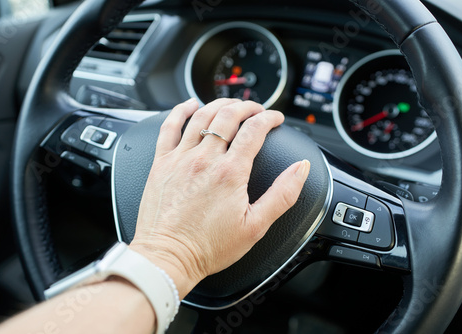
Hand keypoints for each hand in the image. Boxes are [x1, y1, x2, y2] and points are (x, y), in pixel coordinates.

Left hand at [129, 98, 309, 297]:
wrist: (167, 257)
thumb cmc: (208, 246)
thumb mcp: (255, 226)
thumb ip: (282, 194)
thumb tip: (300, 169)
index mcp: (230, 172)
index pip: (254, 130)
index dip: (269, 118)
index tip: (275, 119)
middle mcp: (204, 159)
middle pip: (228, 116)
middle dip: (247, 106)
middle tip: (256, 109)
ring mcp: (180, 159)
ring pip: (201, 116)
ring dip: (219, 104)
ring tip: (230, 105)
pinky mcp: (161, 163)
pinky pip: (169, 127)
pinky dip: (180, 111)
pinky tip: (189, 106)